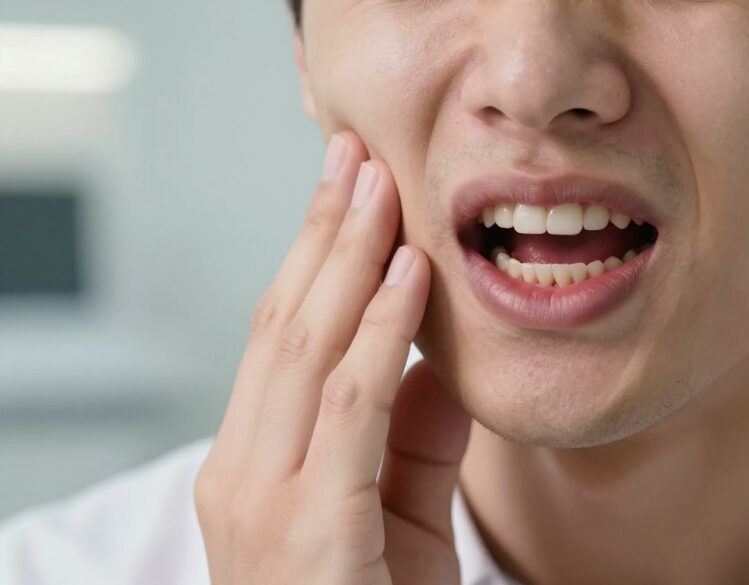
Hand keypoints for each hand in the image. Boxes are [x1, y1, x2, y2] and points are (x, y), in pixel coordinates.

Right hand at [193, 131, 472, 583]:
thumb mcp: (398, 502)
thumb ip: (411, 425)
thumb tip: (432, 342)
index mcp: (253, 461)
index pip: (280, 335)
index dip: (313, 253)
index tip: (348, 185)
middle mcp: (241, 472)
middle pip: (282, 324)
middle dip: (322, 231)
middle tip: (355, 152)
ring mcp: (262, 501)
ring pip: (304, 350)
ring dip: (346, 257)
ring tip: (378, 183)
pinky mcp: (309, 530)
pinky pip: (351, 408)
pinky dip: (379, 334)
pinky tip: (406, 276)